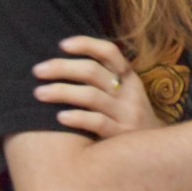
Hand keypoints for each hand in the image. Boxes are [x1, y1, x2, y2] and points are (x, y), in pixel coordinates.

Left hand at [32, 35, 162, 138]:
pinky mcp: (119, 134)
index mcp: (129, 77)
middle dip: (62, 68)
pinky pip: (97, 123)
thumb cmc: (128, 115)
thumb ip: (106, 77)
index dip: (86, 44)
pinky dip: (77, 118)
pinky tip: (60, 117)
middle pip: (93, 72)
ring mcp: (125, 113)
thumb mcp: (126, 92)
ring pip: (91, 96)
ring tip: (39, 93)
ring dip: (62, 92)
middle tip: (38, 70)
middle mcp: (128, 92)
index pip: (110, 52)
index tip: (62, 44)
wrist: (152, 148)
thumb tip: (68, 59)